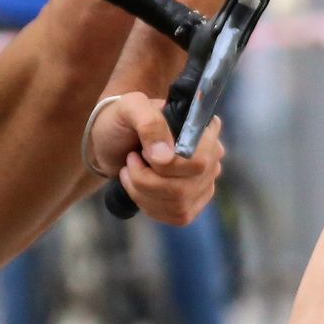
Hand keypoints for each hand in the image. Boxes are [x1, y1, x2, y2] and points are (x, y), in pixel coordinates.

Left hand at [87, 92, 222, 225]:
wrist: (112, 142)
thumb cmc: (123, 120)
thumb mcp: (130, 108)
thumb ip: (149, 123)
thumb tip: (166, 158)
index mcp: (203, 130)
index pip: (200, 161)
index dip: (167, 166)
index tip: (141, 153)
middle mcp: (211, 157)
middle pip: (187, 187)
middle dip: (148, 180)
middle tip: (130, 161)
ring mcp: (204, 182)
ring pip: (180, 205)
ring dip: (144, 193)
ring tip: (129, 173)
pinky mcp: (193, 203)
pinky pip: (178, 216)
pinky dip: (150, 206)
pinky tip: (139, 189)